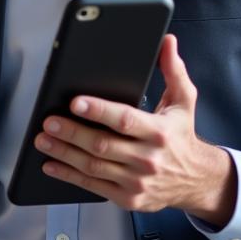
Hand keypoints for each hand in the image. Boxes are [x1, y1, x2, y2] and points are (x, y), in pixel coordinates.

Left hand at [33, 34, 236, 223]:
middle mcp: (148, 159)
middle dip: (71, 132)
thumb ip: (173, 70)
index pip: (124, 120)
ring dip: (64, 153)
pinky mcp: (128, 198)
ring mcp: (137, 181)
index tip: (75, 102)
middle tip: (48, 121)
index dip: (98, 111)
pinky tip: (51, 165)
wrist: (197, 180)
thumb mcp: (184, 101)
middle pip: (102, 144)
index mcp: (159, 132)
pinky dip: (69, 176)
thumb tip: (167, 41)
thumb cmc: (182, 136)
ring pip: (93, 166)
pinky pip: (93, 186)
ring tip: (43, 140)